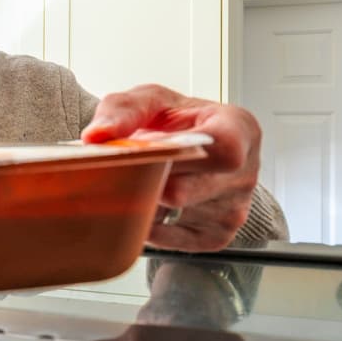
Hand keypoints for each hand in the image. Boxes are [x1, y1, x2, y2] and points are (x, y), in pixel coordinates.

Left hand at [81, 84, 260, 251]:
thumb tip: (97, 135)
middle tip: (121, 171)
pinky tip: (148, 206)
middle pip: (188, 189)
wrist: (186, 145)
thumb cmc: (176, 121)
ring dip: (148, 202)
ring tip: (139, 181)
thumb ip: (123, 109)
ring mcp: (235, 207)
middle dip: (147, 181)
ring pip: (178, 214)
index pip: (224, 148)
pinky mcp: (219, 235)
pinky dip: (154, 227)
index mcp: (238, 128)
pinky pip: (179, 240)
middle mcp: (244, 171)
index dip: (181, 156)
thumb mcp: (151, 100)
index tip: (149, 152)